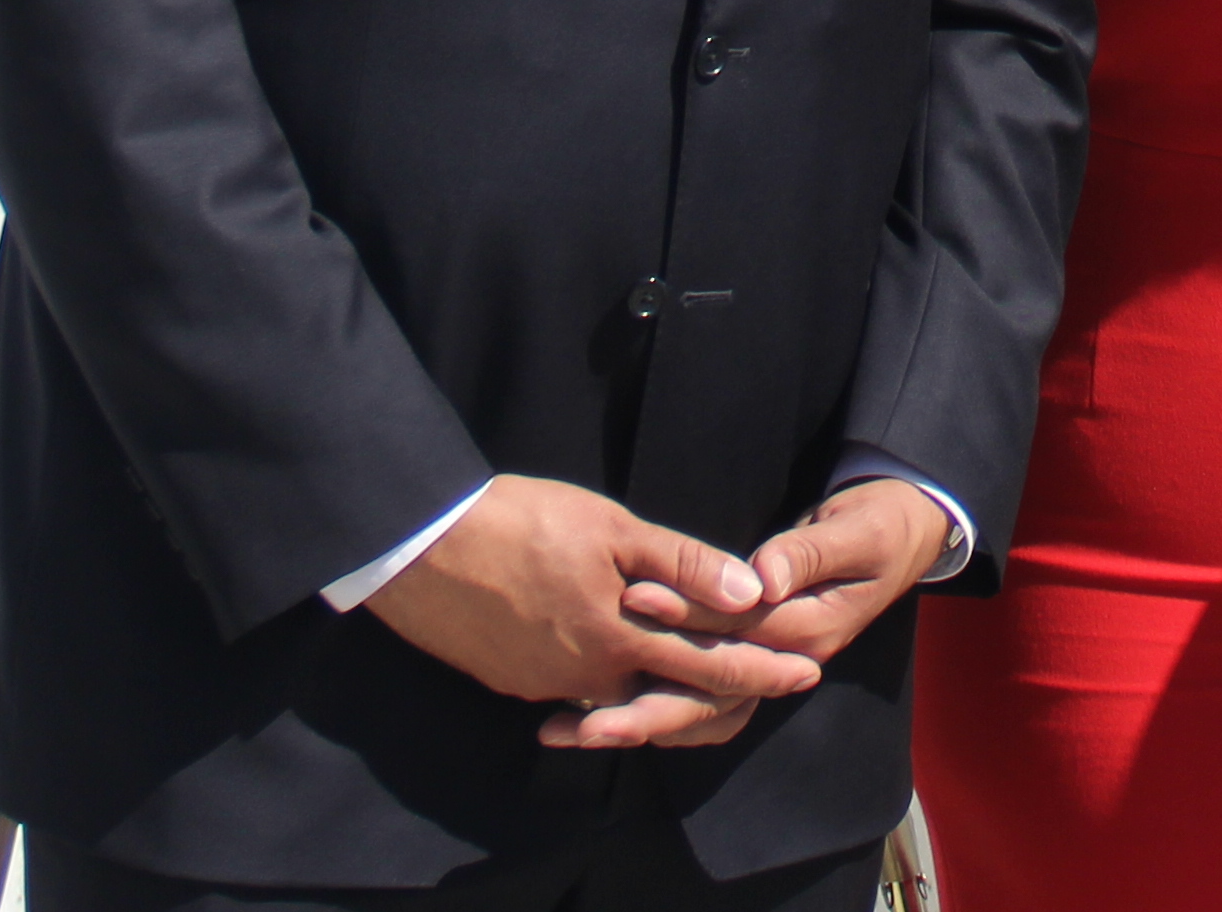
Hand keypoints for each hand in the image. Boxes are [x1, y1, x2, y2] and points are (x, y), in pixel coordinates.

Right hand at [360, 474, 816, 750]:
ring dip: (671, 694)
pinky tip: (629, 678)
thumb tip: (752, 592)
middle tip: (782, 684)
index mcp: (619, 637)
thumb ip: (683, 564)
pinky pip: (581, 697)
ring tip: (708, 680)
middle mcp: (588, 676)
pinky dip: (614, 692)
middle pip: (677, 693)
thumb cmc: (518, 520)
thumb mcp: (610, 527)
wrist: (417, 549)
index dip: (761, 666)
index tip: (804, 670)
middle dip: (734, 689)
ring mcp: (548, 686)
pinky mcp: (517, 683)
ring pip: (627, 701)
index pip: (709, 661)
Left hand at [550, 478, 950, 752]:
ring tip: (571, 732)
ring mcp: (760, 662)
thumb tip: (764, 577)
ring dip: (634, 717)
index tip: (633, 598)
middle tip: (577, 721)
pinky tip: (593, 711)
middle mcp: (779, 661)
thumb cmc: (879, 528)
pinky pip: (692, 687)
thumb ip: (808, 554)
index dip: (686, 616)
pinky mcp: (743, 654)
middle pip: (705, 693)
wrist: (899, 538)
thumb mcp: (855, 533)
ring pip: (693, 702)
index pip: (737, 633)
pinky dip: (647, 699)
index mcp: (807, 633)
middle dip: (642, 706)